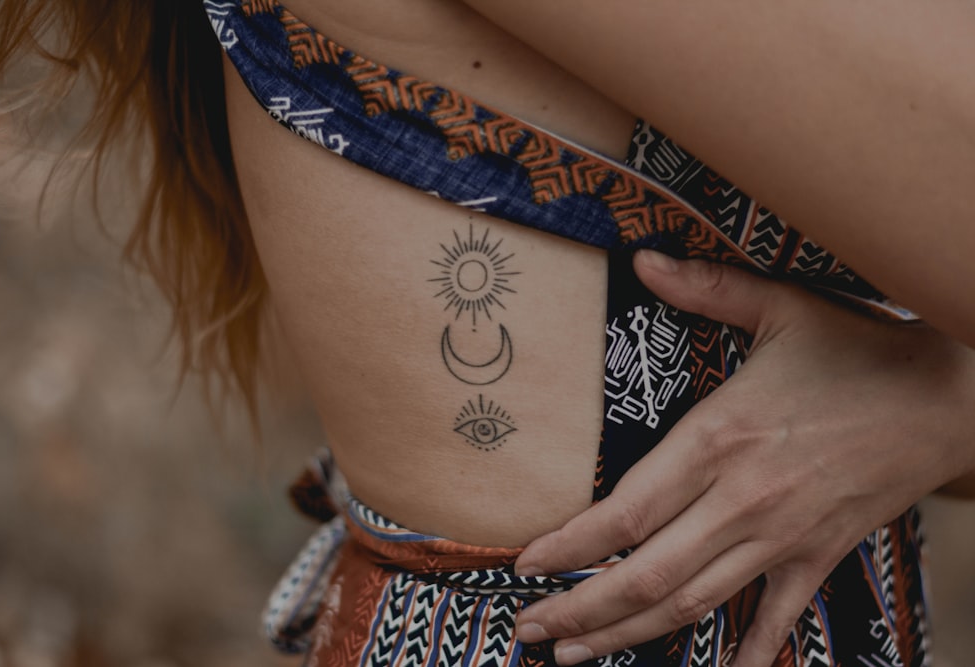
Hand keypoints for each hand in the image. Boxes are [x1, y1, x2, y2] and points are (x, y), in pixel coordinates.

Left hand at [514, 251, 974, 665]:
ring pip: (693, 603)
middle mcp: (742, 498)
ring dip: (629, 635)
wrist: (949, 395)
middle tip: (528, 631)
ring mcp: (782, 536)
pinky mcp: (820, 556)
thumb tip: (641, 257)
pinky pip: (776, 619)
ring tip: (576, 655)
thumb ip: (705, 287)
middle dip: (580, 608)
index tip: (526, 564)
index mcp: (719, 438)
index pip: (627, 511)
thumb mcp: (780, 306)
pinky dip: (743, 654)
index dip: (571, 545)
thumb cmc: (859, 349)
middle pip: (646, 574)